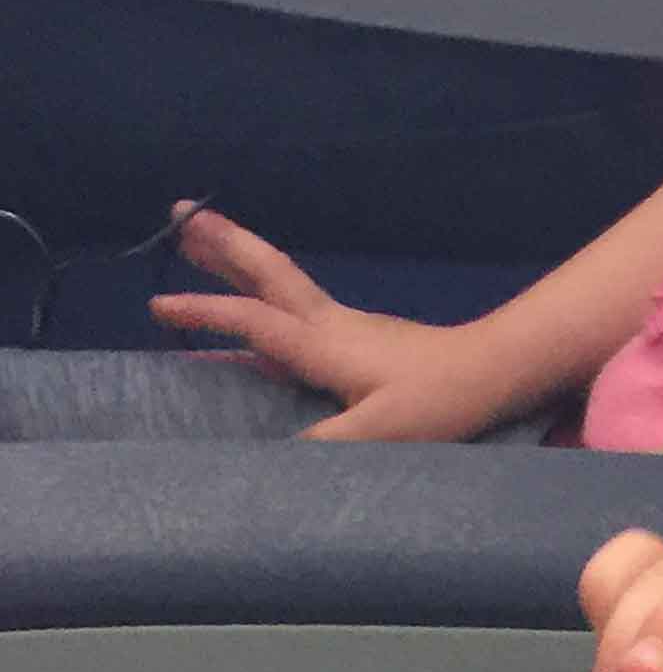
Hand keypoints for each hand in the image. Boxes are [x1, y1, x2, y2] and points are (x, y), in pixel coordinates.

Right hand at [149, 204, 522, 440]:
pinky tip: (258, 308)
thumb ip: (329, 443)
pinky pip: (295, 308)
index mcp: (324, 343)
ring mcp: (346, 326)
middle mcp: (329, 324)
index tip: (160, 306)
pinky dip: (263, 294)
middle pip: (266, 273)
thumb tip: (278, 458)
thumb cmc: (442, 399)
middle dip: (221, 244)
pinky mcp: (360, 338)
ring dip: (238, 260)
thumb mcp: (384, 430)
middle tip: (180, 212)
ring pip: (280, 283)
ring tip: (199, 239)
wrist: (493, 370)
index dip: (205, 313)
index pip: (253, 320)